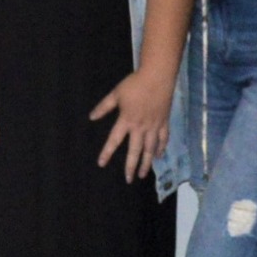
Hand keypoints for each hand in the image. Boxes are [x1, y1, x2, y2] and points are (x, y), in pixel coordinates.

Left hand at [91, 64, 172, 180]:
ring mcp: (154, 126)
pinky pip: (163, 139)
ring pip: (150, 149)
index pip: (114, 140)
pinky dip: (161, 148)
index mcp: (126, 120)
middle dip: (131, 166)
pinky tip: (158, 156)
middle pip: (135, 150)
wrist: (157, 76)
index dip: (107, 152)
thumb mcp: (116, 93)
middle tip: (129, 179)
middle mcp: (140, 127)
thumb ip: (104, 107)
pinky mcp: (164, 122)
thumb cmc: (135, 84)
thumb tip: (92, 117)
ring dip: (146, 163)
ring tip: (143, 174)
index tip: (101, 164)